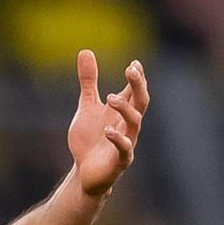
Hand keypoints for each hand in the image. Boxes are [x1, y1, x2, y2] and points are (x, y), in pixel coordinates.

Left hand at [68, 50, 148, 195]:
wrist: (84, 173)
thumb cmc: (89, 140)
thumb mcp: (86, 107)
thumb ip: (88, 82)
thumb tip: (85, 51)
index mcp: (121, 112)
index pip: (134, 91)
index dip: (136, 78)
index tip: (134, 63)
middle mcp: (127, 125)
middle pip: (140, 102)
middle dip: (138, 86)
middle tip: (131, 70)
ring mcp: (126, 142)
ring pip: (135, 123)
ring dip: (126, 109)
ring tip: (110, 98)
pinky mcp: (119, 160)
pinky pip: (125, 149)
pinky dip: (118, 139)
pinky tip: (108, 130)